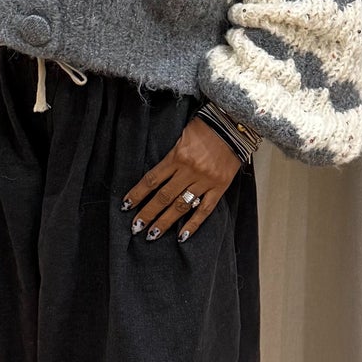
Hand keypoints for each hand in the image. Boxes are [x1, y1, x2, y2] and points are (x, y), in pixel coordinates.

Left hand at [122, 116, 242, 242]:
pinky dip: (193, 224)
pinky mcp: (219, 187)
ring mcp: (205, 181)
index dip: (137, 194)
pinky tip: (182, 236)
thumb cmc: (206, 127)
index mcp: (177, 156)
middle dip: (148, 213)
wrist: (234, 125)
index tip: (126, 205)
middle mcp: (189, 171)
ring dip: (165, 222)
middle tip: (136, 227)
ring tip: (152, 235)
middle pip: (163, 197)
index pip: (152, 180)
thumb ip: (171, 157)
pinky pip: (204, 209)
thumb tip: (157, 178)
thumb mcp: (182, 136)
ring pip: (181, 206)